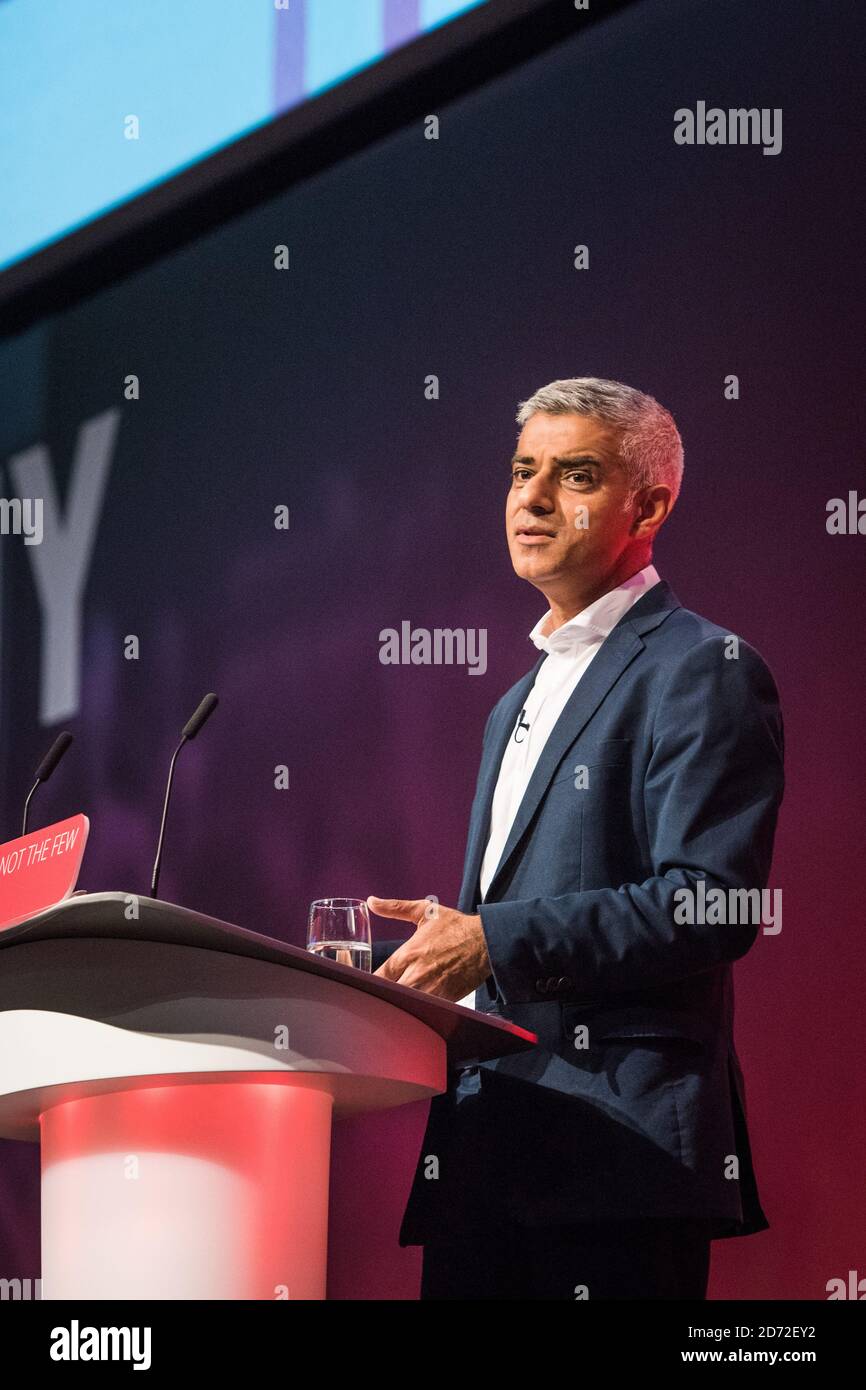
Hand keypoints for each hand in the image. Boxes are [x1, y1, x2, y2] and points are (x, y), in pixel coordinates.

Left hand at [367, 895, 490, 1001]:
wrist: (488, 941)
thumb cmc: (456, 926)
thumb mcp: (425, 911)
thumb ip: (395, 907)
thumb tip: (371, 901)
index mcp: (409, 953)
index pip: (379, 975)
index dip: (370, 982)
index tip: (367, 984)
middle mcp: (418, 973)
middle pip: (389, 994)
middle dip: (383, 995)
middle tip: (380, 995)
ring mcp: (432, 988)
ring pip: (406, 1004)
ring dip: (400, 1003)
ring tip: (397, 1002)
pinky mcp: (446, 999)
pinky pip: (426, 1009)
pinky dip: (420, 1008)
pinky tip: (417, 1005)